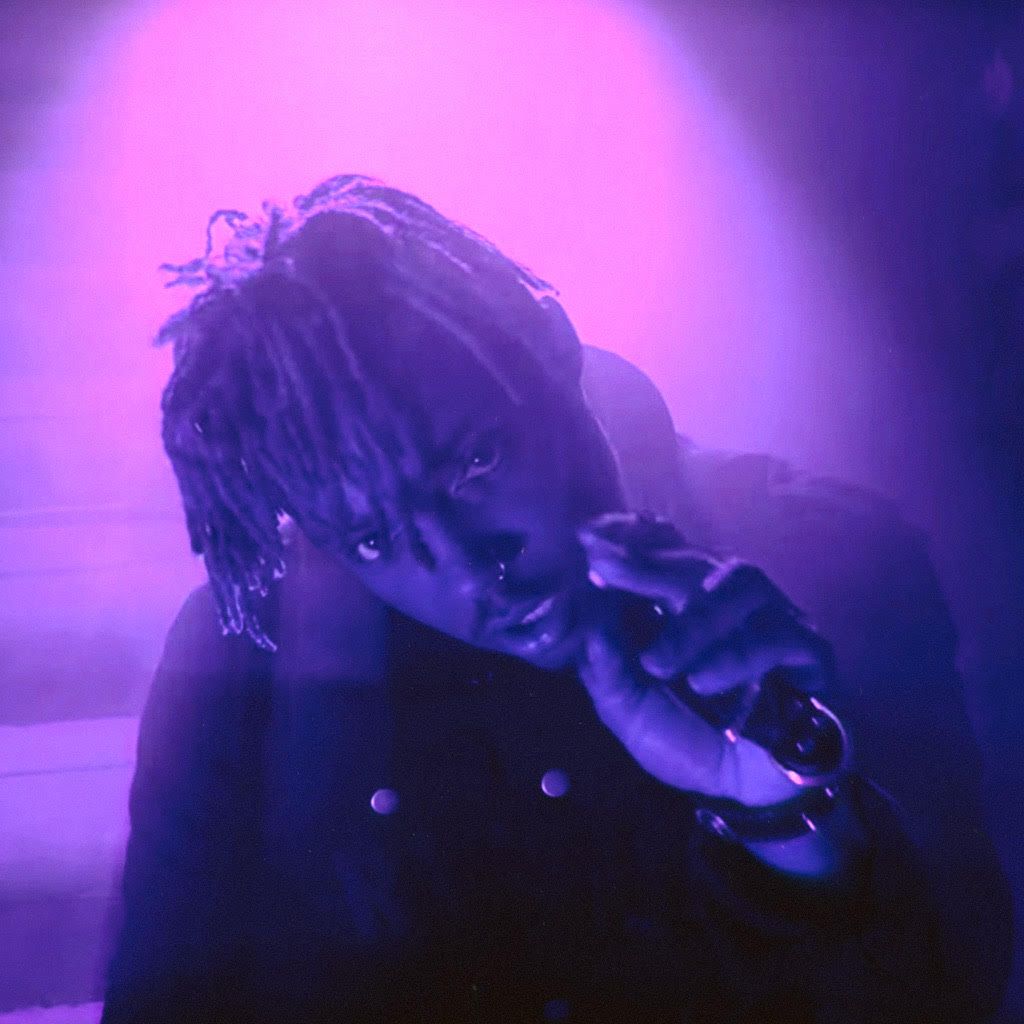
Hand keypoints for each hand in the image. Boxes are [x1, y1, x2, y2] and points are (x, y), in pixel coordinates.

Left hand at [575, 512, 837, 808]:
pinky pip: (778, 635)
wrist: (753, 790)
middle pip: (696, 560)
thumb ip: (610, 675)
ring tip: (659, 663)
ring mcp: (772, 617)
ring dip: (694, 620)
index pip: (661, 556)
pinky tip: (705, 681)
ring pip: (740, 584)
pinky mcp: (809, 650)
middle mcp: (728, 599)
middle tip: (605, 569)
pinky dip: (736, 655)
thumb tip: (592, 629)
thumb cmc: (693, 740)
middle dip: (648, 563)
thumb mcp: (634, 714)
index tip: (588, 541)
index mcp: (683, 605)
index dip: (629, 544)